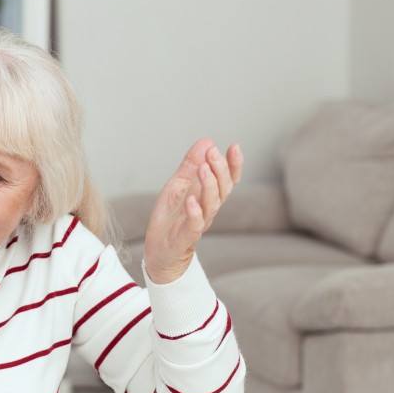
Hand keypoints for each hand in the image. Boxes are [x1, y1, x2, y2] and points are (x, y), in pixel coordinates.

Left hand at [143, 138, 242, 284]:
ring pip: (211, 205)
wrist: (158, 252)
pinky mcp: (185, 237)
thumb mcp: (178, 185)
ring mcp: (197, 223)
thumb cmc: (170, 219)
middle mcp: (207, 210)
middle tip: (213, 153)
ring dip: (209, 186)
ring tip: (203, 169)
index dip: (234, 165)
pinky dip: (194, 212)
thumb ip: (191, 165)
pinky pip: (194, 225)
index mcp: (208, 197)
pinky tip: (191, 200)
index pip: (228, 180)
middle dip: (221, 170)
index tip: (235, 146)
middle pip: (223, 190)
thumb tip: (206, 141)